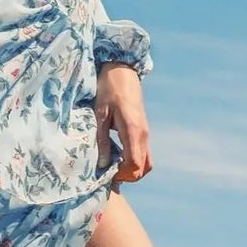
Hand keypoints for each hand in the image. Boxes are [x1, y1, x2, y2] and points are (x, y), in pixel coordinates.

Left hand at [95, 64, 151, 185]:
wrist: (122, 71)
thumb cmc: (108, 89)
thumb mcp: (100, 114)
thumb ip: (102, 140)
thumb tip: (103, 164)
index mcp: (133, 131)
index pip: (135, 165)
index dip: (122, 175)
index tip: (107, 174)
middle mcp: (143, 134)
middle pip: (143, 168)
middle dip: (127, 176)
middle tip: (108, 173)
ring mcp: (145, 132)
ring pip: (146, 163)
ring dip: (132, 170)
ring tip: (113, 167)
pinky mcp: (143, 130)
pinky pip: (144, 153)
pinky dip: (134, 161)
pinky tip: (117, 156)